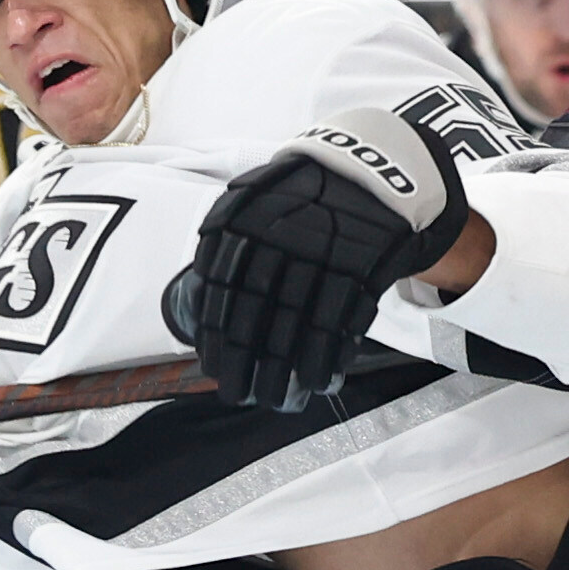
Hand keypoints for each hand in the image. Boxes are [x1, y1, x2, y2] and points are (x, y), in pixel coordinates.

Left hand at [169, 104, 468, 411]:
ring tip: (276, 400)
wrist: (372, 168)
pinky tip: (318, 381)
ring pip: (296, 325)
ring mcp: (322, 252)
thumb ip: (226, 244)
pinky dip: (328, 357)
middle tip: (237, 396)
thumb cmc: (305, 196)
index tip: (212, 369)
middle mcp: (278, 236)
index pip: (219, 291)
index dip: (214, 336)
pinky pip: (339, 322)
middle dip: (243, 364)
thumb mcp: (256, 201)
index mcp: (245, 220)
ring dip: (283, 372)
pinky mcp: (362, 266)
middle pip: (253, 315)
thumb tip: (196, 300)